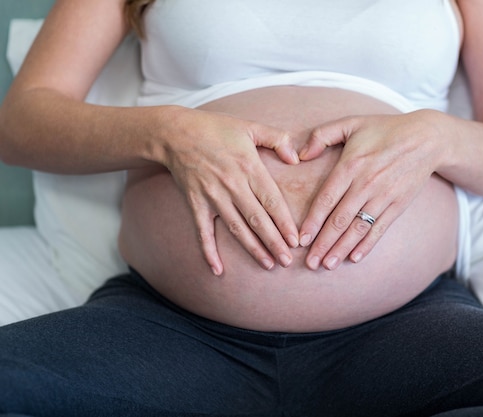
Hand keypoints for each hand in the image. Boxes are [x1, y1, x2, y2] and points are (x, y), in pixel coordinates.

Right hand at [162, 109, 300, 274]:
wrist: (174, 133)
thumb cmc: (215, 129)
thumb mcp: (250, 127)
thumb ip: (277, 139)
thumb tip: (296, 158)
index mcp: (249, 167)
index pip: (272, 201)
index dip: (284, 223)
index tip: (296, 240)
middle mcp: (232, 185)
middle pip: (257, 220)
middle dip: (274, 242)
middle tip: (288, 261)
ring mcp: (212, 197)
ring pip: (236, 229)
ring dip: (253, 249)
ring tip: (268, 265)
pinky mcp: (195, 204)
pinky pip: (203, 232)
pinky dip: (209, 252)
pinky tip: (218, 270)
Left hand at [298, 111, 442, 269]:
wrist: (426, 138)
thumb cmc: (384, 130)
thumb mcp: (351, 123)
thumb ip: (322, 135)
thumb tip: (300, 155)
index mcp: (350, 166)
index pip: (326, 200)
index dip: (313, 222)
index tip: (301, 239)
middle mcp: (366, 185)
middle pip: (339, 220)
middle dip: (323, 244)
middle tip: (311, 263)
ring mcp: (383, 197)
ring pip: (358, 229)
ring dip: (341, 249)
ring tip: (327, 266)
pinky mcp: (397, 205)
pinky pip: (379, 229)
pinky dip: (367, 245)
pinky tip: (354, 258)